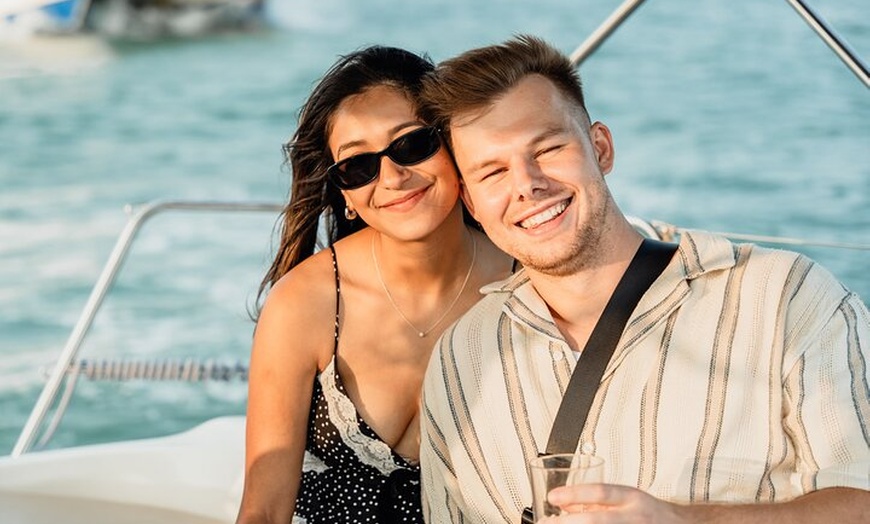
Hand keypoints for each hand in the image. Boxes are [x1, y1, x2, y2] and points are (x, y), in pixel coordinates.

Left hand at [538, 484, 685, 522]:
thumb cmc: (648, 513)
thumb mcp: (625, 498)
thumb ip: (595, 500)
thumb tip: (561, 503)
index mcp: (632, 499)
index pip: (601, 492)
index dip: (575, 493)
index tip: (552, 496)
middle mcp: (634, 518)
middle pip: (596, 520)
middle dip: (568, 523)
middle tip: (546, 522)